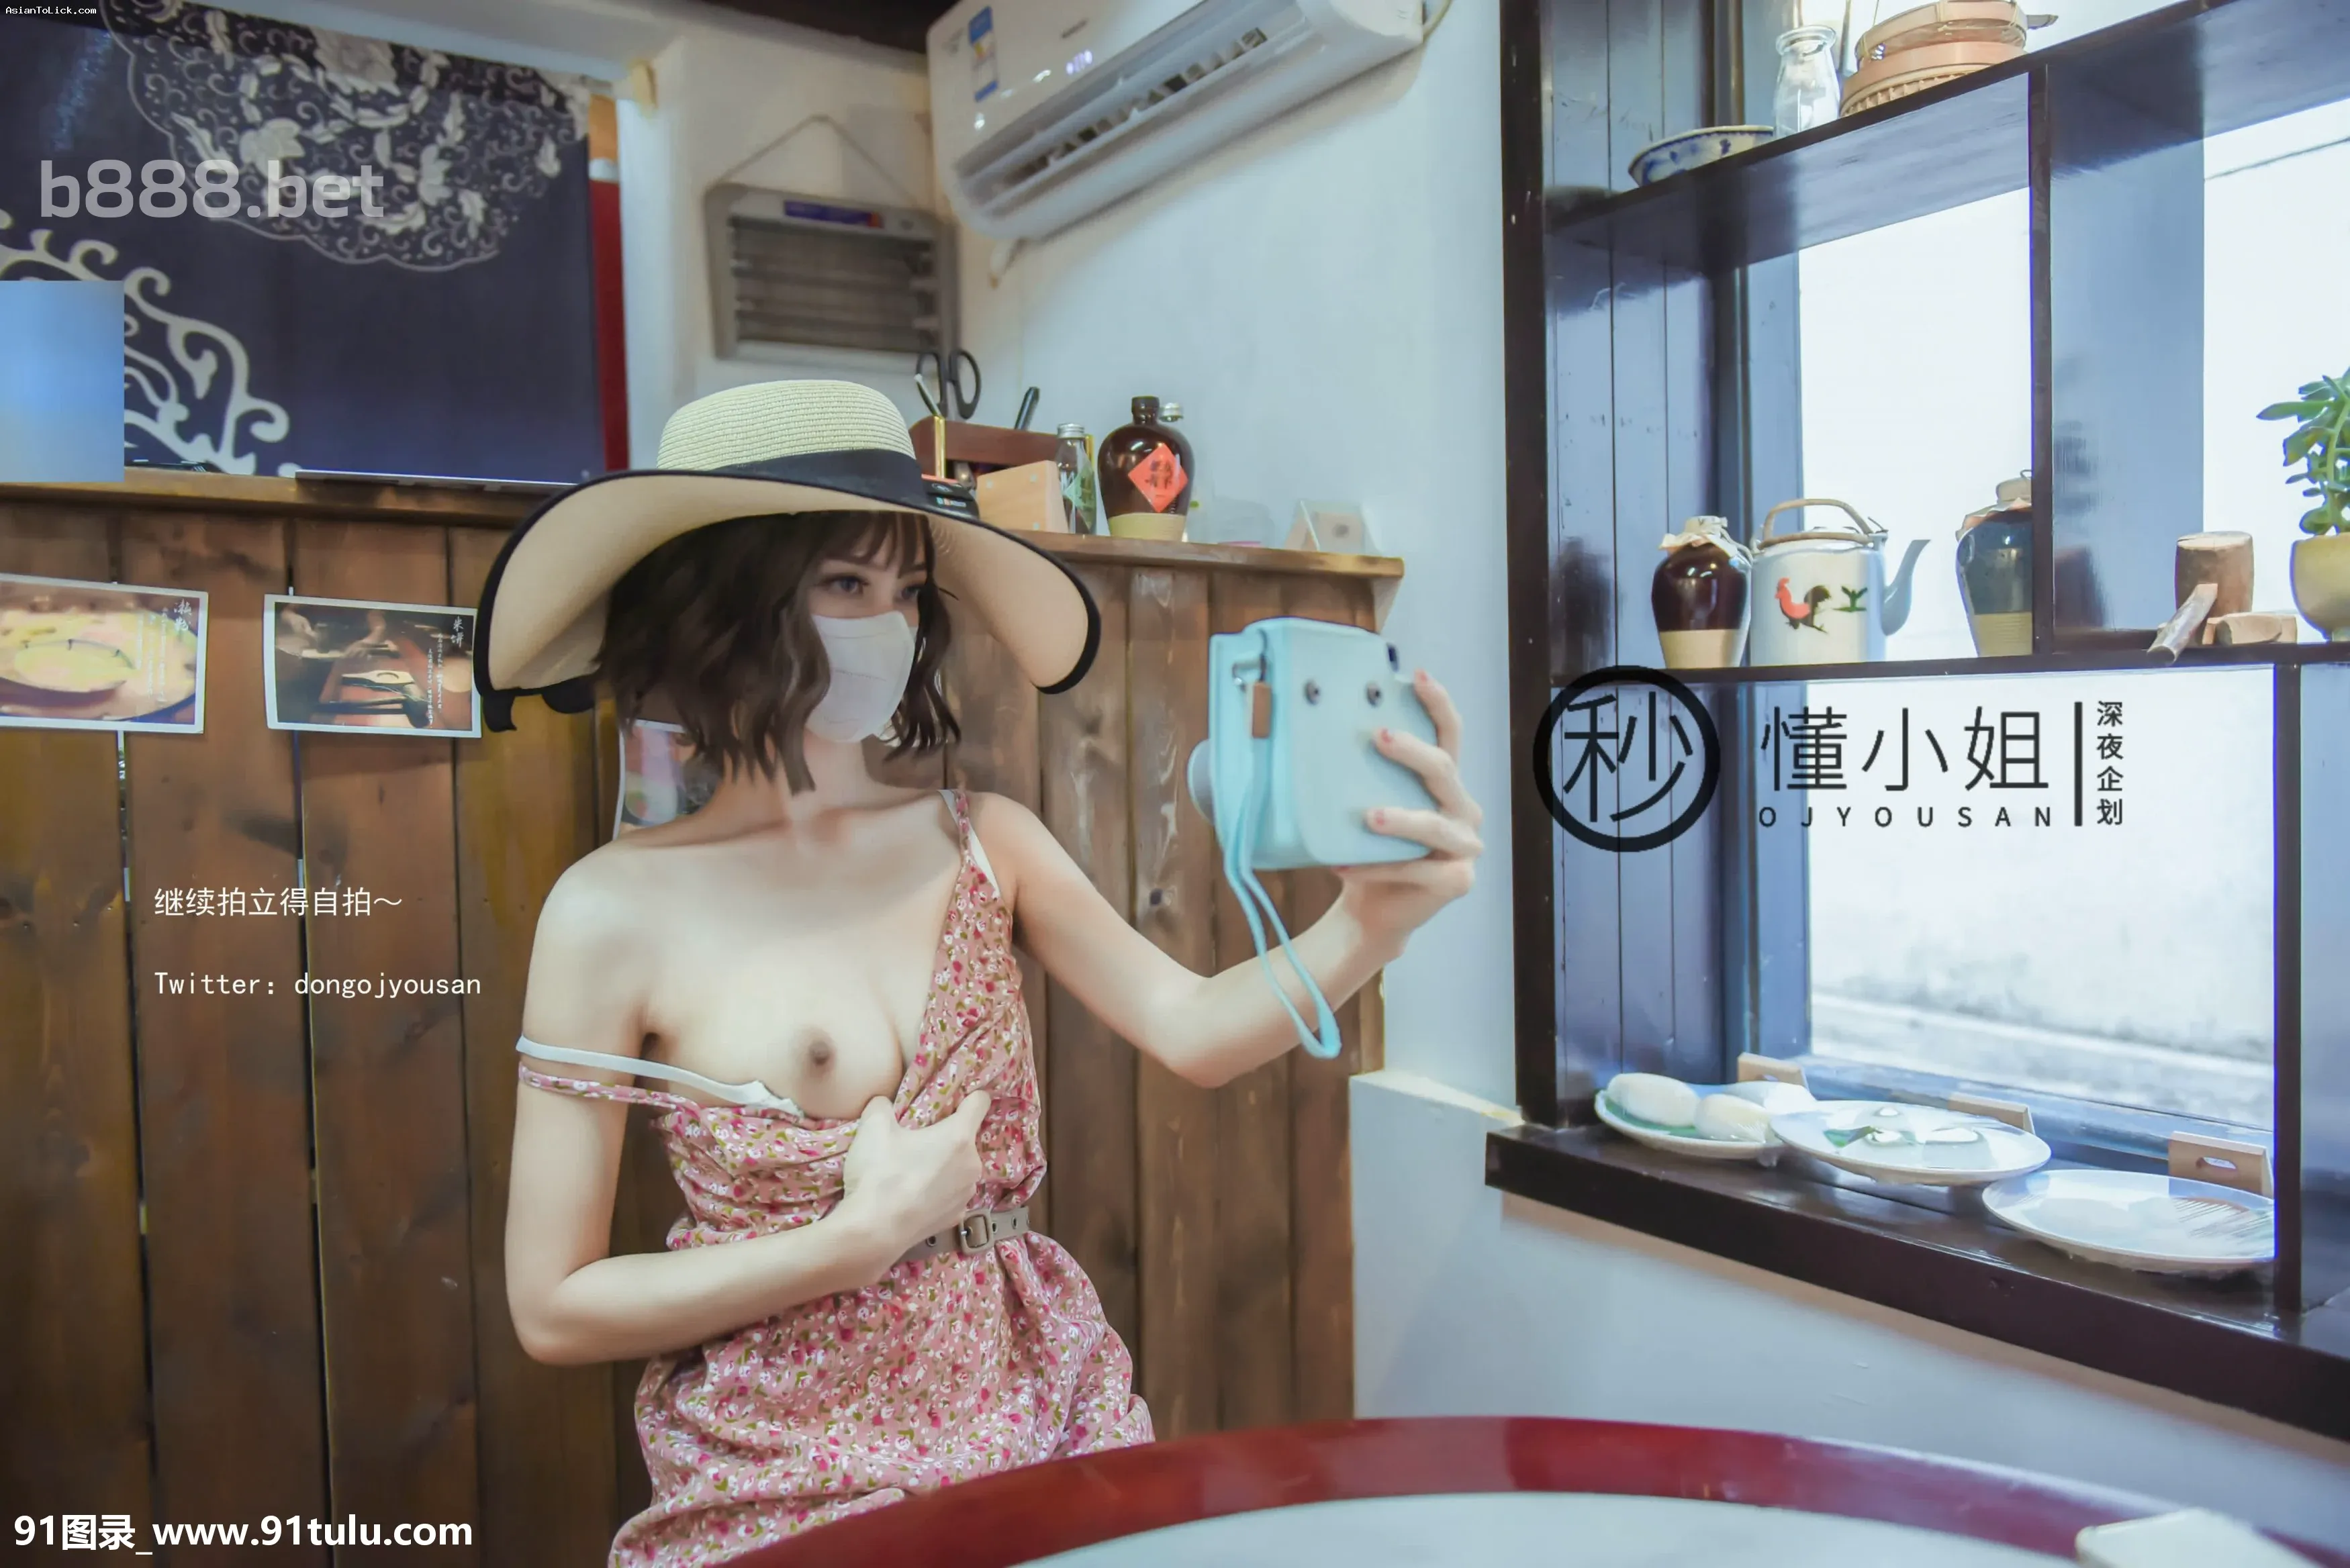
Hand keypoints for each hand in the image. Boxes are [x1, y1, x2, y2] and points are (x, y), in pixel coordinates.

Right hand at [838, 1091, 990, 1262]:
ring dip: (944, 1166)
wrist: (875, 1231)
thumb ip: (882, 1106)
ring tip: (913, 1173)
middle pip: (965, 1139)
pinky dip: (938, 1192)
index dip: (970, 1097)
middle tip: (916, 1142)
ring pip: (960, 1168)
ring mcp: (967, 1194)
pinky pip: (951, 1194)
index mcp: (959, 1136)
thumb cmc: (880, 1174)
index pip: (980, 1103)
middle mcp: (972, 1164)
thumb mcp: (873, 1127)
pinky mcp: (956, 1217)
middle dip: (946, 1137)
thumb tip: (883, 1103)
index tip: (957, 1099)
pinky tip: (916, 1197)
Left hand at [1337, 670, 1481, 951]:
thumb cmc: (1369, 851)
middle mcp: (1461, 809)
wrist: (1371, 909)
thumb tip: (1312, 730)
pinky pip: (1417, 868)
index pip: (1448, 734)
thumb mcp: (1365, 806)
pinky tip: (1345, 866)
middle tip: (1378, 736)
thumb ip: (1362, 776)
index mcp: (1444, 783)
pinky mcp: (1457, 880)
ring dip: (1399, 819)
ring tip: (1367, 817)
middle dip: (1412, 751)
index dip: (1437, 704)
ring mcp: (1465, 846)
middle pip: (1444, 770)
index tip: (1416, 676)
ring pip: (1433, 824)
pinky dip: (1378, 866)